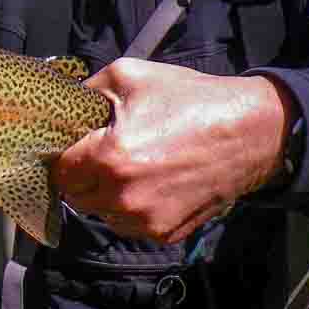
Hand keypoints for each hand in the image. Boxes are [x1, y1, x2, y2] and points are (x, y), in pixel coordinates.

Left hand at [51, 58, 296, 242]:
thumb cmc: (189, 100)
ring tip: (128, 166)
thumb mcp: (127, 76)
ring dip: (104, 194)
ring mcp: (146, 220)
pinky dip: (129, 208)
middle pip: (75, 195)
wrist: (249, 131)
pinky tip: (147, 181)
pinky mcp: (166, 233)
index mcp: (109, 158)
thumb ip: (83, 92)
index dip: (62, 156)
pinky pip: (128, 225)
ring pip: (100, 213)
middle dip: (80, 175)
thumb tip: (59, 107)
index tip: (71, 146)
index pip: (59, 171)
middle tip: (99, 152)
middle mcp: (124, 196)